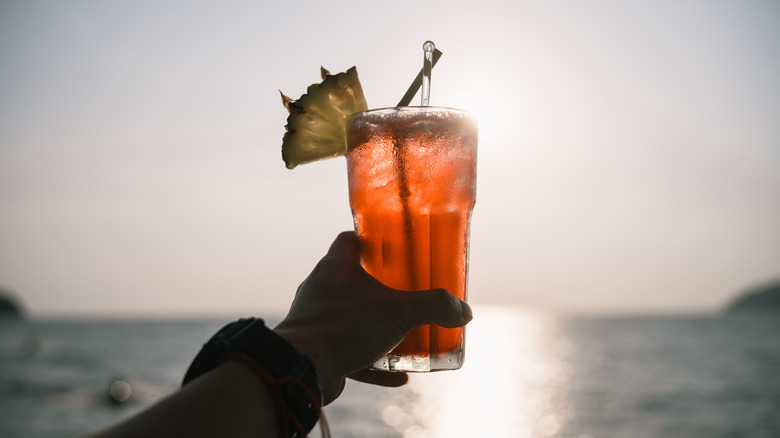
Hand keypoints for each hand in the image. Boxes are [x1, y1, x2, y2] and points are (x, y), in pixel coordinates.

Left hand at [274, 231, 472, 403]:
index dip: (371, 239)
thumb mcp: (398, 312)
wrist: (302, 368)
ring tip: (407, 335)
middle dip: (382, 289)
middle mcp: (322, 290)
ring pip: (352, 319)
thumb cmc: (343, 327)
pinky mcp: (319, 351)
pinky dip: (375, 364)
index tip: (394, 247)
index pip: (350, 240)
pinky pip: (351, 354)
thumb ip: (434, 307)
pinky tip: (400, 376)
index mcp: (336, 267)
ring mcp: (318, 321)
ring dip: (379, 328)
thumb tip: (463, 311)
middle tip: (408, 294)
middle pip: (353, 280)